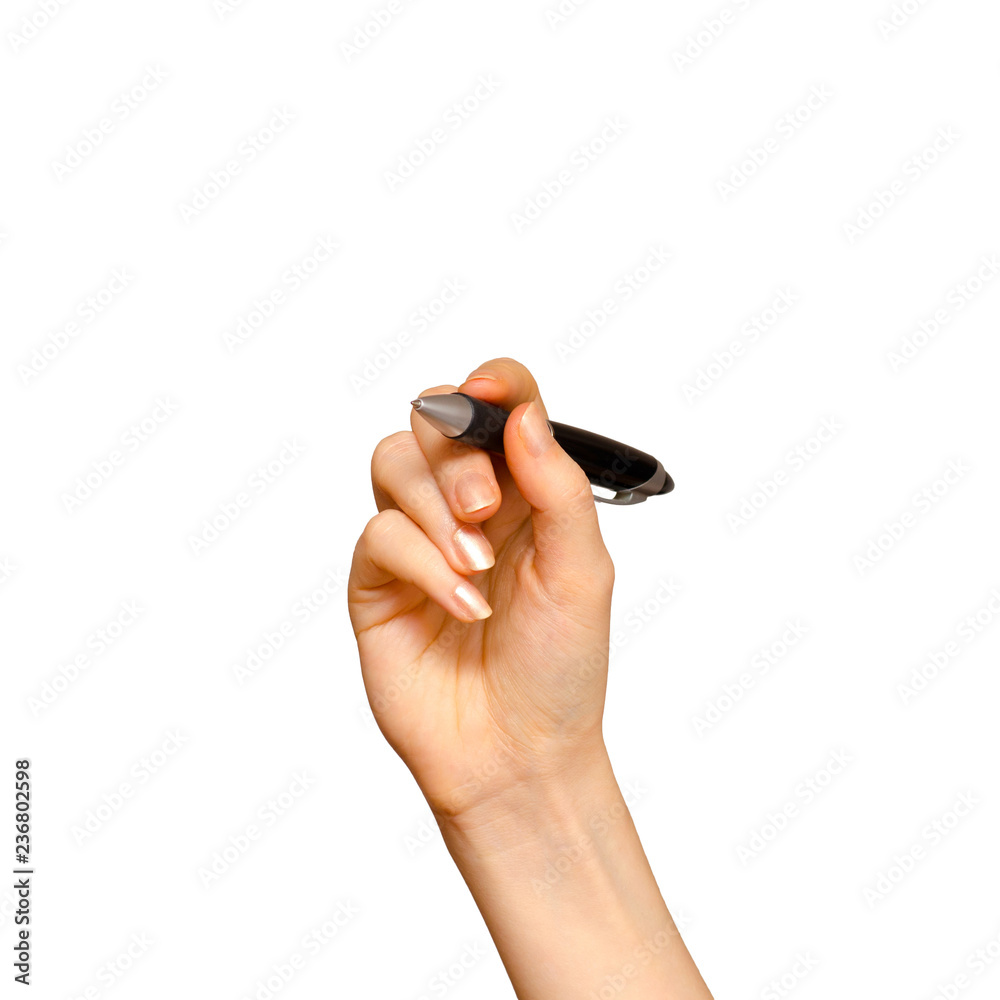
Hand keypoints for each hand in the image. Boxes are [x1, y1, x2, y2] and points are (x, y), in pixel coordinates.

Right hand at [348, 357, 614, 822]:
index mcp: (525, 492)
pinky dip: (422, 562)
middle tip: (487, 508)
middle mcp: (467, 506)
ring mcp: (418, 541)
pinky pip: (379, 533)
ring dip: (435, 507)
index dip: (493, 384)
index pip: (500, 406)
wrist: (517, 754)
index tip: (489, 393)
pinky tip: (462, 605)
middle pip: (435, 421)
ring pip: (393, 462)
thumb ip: (557, 488)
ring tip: (475, 568)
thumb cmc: (559, 667)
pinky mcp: (379, 581)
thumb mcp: (581, 571)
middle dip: (457, 454)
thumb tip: (522, 412)